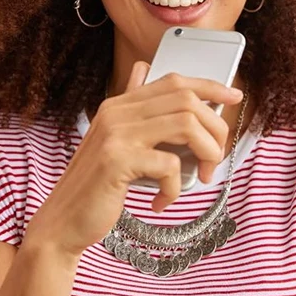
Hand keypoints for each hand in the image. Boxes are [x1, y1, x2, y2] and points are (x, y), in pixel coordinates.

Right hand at [22, 61, 243, 260]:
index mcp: (119, 104)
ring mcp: (115, 134)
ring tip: (200, 177)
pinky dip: (175, 187)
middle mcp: (117, 112)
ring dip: (206, 152)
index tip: (233, 96)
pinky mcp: (117, 161)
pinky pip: (169, 164)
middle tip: (214, 158)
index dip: (209, 85)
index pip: (173, 80)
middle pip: (186, 99)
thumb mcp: (115, 143)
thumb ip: (134, 113)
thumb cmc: (97, 187)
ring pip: (186, 124)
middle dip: (214, 127)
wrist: (61, 223)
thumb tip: (146, 72)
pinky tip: (162, 202)